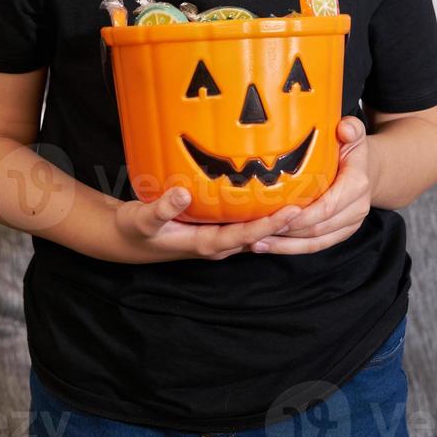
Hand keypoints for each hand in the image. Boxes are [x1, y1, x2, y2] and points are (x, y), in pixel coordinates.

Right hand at [112, 186, 303, 263]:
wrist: (126, 239)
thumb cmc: (134, 229)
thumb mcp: (142, 218)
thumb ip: (161, 208)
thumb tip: (182, 192)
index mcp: (204, 243)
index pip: (245, 236)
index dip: (269, 225)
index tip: (292, 212)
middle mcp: (216, 243)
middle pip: (258, 234)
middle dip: (283, 222)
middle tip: (311, 201)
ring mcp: (216, 237)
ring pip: (253, 229)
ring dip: (275, 218)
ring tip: (302, 195)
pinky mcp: (213, 228)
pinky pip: (242, 222)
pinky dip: (259, 211)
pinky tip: (271, 193)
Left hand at [248, 117, 374, 254]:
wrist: (368, 170)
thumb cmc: (352, 149)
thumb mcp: (355, 133)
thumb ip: (352, 128)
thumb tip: (345, 128)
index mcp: (357, 185)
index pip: (328, 206)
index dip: (303, 215)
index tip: (278, 215)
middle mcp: (356, 209)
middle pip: (319, 227)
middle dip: (288, 231)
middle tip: (257, 230)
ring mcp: (349, 224)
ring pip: (316, 241)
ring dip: (285, 245)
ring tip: (256, 242)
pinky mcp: (340, 233)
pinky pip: (316, 245)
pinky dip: (292, 248)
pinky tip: (267, 245)